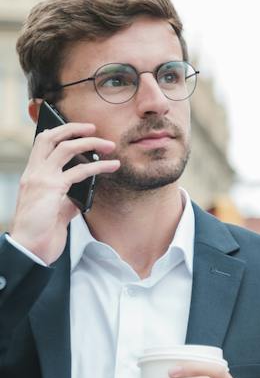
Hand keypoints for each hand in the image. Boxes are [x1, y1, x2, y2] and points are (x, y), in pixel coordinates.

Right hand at [10, 122, 119, 264]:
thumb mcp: (55, 209)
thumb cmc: (41, 232)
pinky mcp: (52, 189)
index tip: (78, 130)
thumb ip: (66, 197)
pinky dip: (99, 166)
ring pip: (66, 148)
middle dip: (72, 128)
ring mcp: (41, 179)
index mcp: (32, 176)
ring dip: (91, 142)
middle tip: (93, 128)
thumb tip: (82, 191)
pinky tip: (113, 167)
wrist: (30, 250)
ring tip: (110, 145)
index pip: (42, 144)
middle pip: (49, 138)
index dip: (59, 132)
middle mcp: (33, 173)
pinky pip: (80, 171)